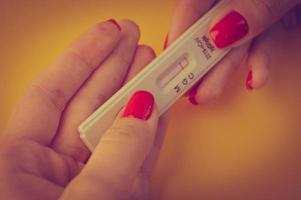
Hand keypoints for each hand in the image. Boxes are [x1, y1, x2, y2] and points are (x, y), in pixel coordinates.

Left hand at [0, 19, 166, 199]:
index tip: (108, 33)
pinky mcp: (115, 194)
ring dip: (137, 95)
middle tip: (134, 41)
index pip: (50, 95)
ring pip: (115, 127)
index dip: (81, 58)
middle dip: (113, 68)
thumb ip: (114, 155)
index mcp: (19, 164)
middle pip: (86, 105)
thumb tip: (143, 110)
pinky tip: (159, 105)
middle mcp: (53, 168)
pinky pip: (135, 155)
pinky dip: (151, 131)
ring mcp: (88, 181)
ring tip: (152, 65)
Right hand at [166, 0, 300, 104]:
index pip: (196, 4)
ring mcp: (257, 10)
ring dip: (223, 71)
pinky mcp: (273, 21)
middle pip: (210, 29)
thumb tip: (220, 33)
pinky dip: (258, 63)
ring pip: (234, 42)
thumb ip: (253, 7)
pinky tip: (255, 79)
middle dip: (199, 60)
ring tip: (208, 93)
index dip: (180, 30)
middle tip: (186, 86)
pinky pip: (261, 43)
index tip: (171, 57)